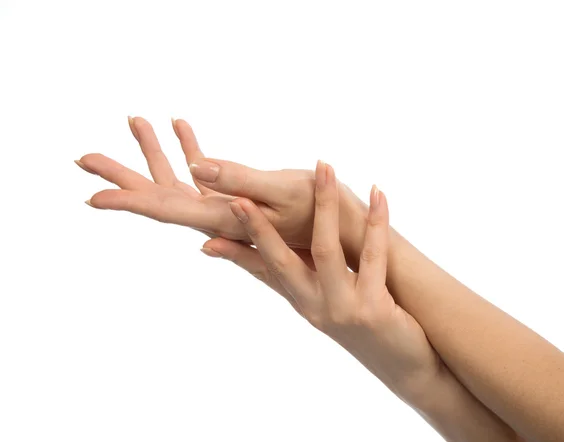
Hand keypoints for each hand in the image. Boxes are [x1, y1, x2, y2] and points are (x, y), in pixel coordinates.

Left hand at [76, 117, 323, 246]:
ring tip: (135, 120)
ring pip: (178, 178)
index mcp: (221, 216)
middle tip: (83, 158)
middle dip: (123, 172)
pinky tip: (182, 127)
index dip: (125, 199)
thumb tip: (195, 170)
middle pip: (158, 194)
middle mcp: (216, 214)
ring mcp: (226, 205)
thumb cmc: (321, 212)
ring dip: (155, 151)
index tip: (89, 196)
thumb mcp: (281, 191)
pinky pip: (207, 171)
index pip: (162, 208)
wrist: (345, 231)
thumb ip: (240, 181)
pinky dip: (191, 148)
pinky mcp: (240, 196)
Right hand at [203, 160, 440, 403]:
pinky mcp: (373, 311)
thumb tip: (279, 256)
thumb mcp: (328, 305)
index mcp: (302, 301)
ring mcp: (342, 309)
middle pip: (281, 261)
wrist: (404, 366)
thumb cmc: (366, 325)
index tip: (215, 224)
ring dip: (324, 205)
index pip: (262, 270)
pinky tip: (378, 194)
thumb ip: (305, 279)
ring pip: (326, 251)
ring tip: (324, 168)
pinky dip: (375, 223)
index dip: (238, 246)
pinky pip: (373, 258)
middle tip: (240, 197)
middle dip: (260, 228)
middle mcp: (315, 307)